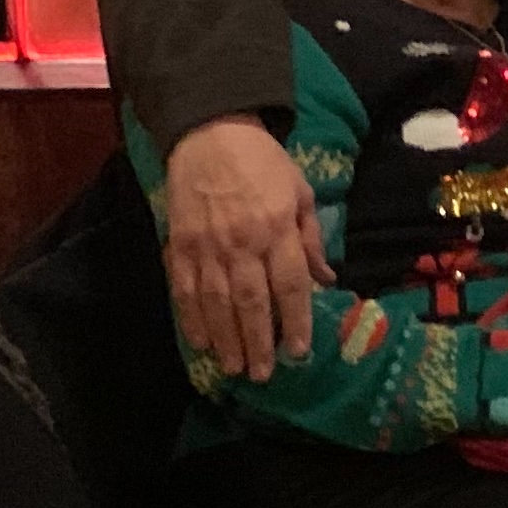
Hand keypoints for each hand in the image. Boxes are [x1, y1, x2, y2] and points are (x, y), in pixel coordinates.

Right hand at [165, 119, 331, 381]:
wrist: (210, 133)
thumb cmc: (263, 163)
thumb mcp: (300, 192)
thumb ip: (311, 238)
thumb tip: (327, 279)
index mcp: (277, 228)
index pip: (289, 285)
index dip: (294, 321)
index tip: (298, 351)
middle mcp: (242, 242)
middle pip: (251, 302)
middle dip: (258, 342)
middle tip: (263, 374)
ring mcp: (207, 246)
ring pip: (216, 303)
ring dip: (225, 340)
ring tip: (234, 368)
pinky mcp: (180, 245)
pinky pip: (185, 290)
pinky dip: (191, 319)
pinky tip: (200, 343)